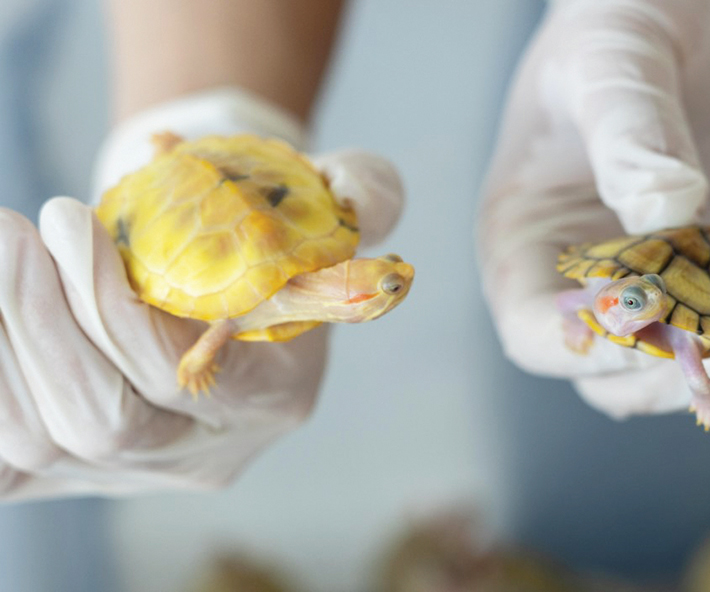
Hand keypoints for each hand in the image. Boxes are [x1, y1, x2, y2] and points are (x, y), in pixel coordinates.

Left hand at [0, 90, 403, 499]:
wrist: (224, 281)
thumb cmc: (272, 234)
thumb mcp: (337, 201)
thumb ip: (367, 191)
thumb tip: (352, 193)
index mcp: (275, 396)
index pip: (193, 380)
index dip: (121, 312)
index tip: (73, 219)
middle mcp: (206, 450)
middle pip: (107, 422)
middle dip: (47, 322)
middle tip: (19, 227)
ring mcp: (135, 469)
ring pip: (43, 438)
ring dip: (6, 340)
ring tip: (5, 248)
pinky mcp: (76, 470)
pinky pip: (7, 457)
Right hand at [478, 0, 709, 418]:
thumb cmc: (624, 14)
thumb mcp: (612, 55)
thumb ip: (627, 129)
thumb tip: (666, 210)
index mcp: (531, 234)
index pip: (535, 329)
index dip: (579, 345)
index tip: (639, 320)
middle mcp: (595, 268)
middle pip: (611, 376)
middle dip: (663, 374)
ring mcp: (671, 269)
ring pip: (687, 365)